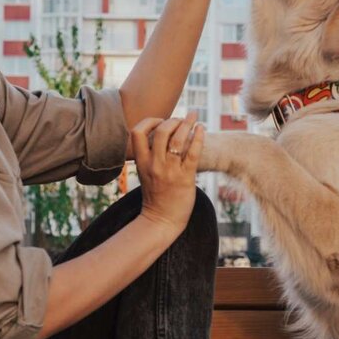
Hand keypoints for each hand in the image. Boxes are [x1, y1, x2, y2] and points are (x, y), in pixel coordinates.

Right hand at [131, 113, 204, 238]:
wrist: (161, 220)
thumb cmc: (155, 195)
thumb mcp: (145, 173)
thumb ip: (150, 155)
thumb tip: (163, 133)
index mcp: (141, 162)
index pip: (137, 132)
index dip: (149, 121)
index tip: (160, 122)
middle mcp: (154, 164)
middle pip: (161, 130)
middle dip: (174, 120)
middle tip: (182, 120)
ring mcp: (170, 171)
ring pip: (178, 139)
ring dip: (187, 124)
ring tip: (194, 118)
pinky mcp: (185, 178)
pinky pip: (193, 152)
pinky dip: (199, 137)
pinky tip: (201, 129)